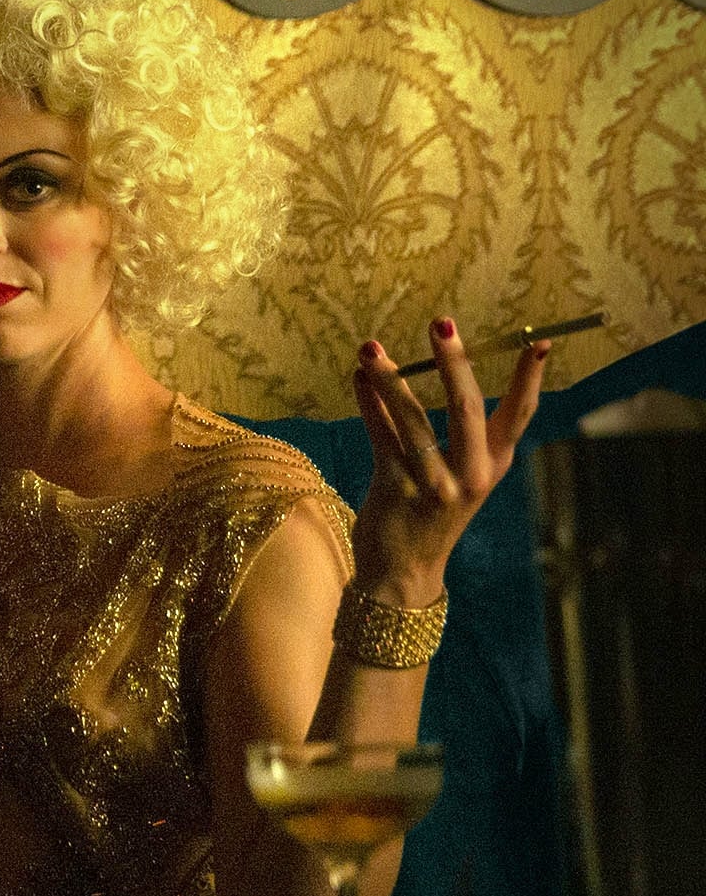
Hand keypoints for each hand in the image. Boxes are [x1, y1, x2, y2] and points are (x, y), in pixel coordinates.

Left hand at [348, 317, 547, 604]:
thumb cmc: (428, 513)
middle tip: (441, 323)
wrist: (403, 573)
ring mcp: (435, 483)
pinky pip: (380, 435)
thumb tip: (417, 372)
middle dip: (454, 362)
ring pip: (413, 418)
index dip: (528, 379)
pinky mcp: (397, 488)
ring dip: (390, 378)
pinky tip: (358, 379)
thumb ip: (444, 432)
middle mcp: (471, 474)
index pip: (519, 415)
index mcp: (493, 465)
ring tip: (370, 348)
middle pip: (467, 407)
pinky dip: (367, 403)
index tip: (537, 342)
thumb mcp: (453, 475)